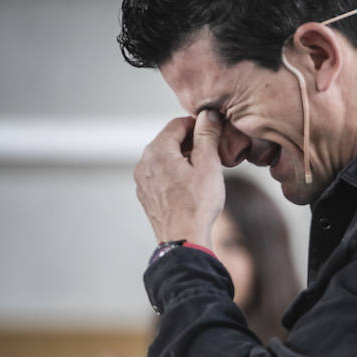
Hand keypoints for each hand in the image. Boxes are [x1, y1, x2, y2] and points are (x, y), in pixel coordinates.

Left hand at [135, 110, 224, 245]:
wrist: (184, 240)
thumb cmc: (197, 205)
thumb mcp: (208, 165)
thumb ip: (206, 136)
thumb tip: (207, 116)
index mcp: (157, 151)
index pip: (177, 124)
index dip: (197, 124)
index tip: (214, 129)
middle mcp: (144, 163)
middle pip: (169, 141)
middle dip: (191, 142)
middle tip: (213, 150)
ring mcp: (142, 180)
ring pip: (165, 158)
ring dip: (183, 158)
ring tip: (205, 169)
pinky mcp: (146, 195)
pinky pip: (161, 175)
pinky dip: (175, 173)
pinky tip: (192, 185)